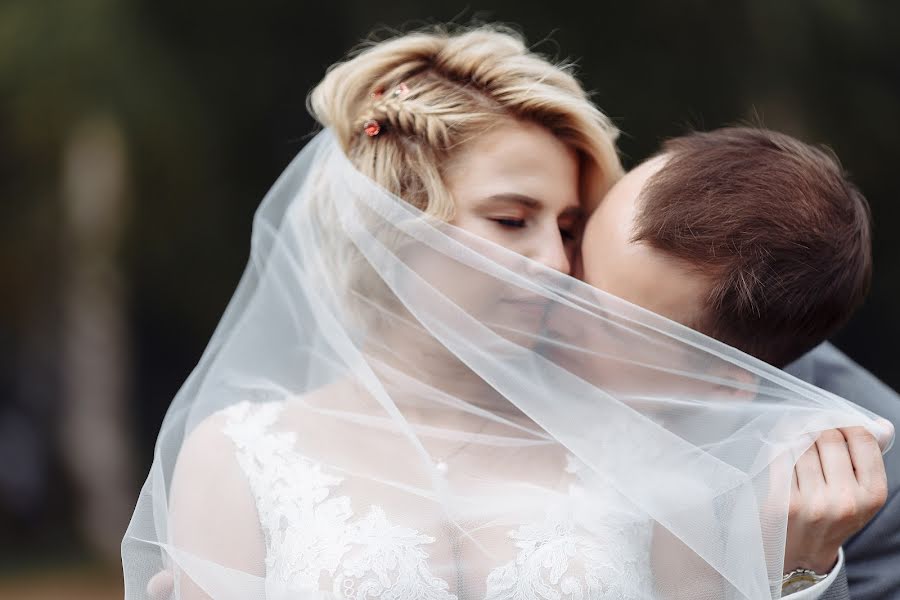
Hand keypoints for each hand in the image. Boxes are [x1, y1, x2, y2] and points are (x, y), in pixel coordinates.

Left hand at [784, 426, 888, 573]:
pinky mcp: (782, 503)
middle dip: (818, 429)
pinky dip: (779, 449)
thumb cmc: (833, 514)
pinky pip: (779, 458)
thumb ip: (870, 457)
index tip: (835, 425)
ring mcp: (813, 503)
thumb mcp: (861, 492)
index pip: (861, 438)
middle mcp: (845, 500)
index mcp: (872, 494)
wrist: (803, 554)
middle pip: (828, 437)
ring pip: (801, 444)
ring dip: (797, 438)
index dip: (846, 424)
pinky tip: (782, 452)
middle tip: (811, 433)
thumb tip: (882, 424)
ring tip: (797, 445)